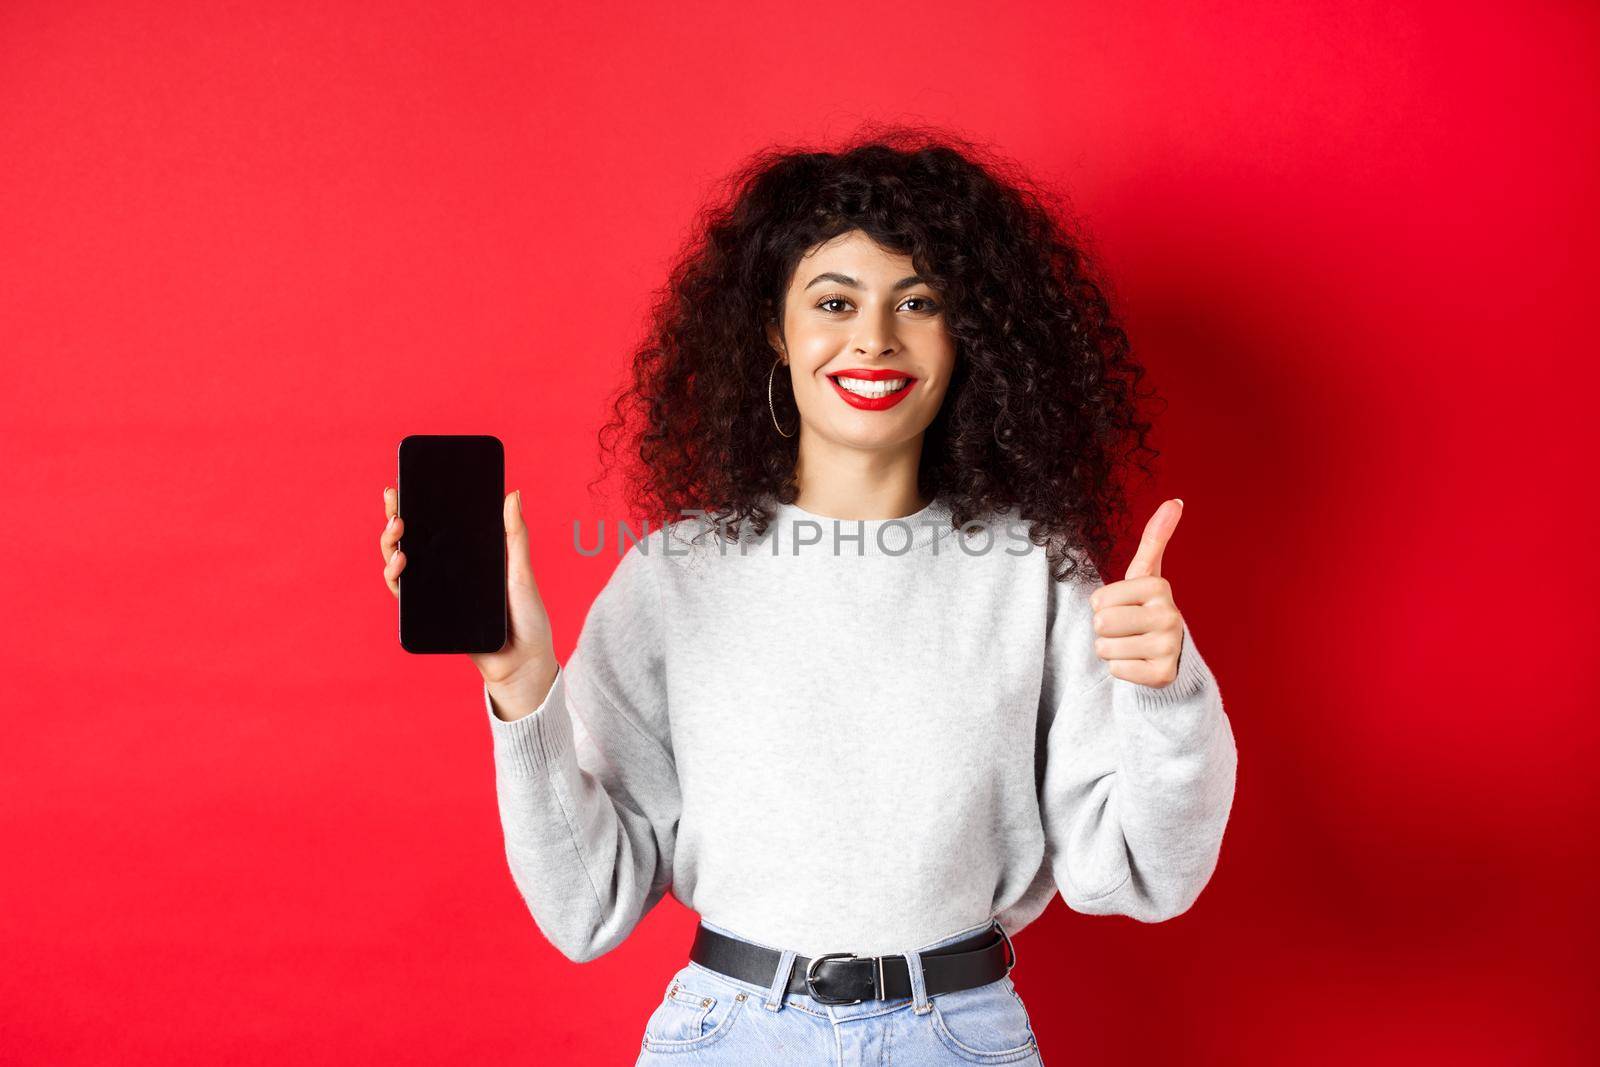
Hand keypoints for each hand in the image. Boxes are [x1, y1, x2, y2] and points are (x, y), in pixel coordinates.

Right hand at [381, 486, 557, 693]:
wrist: (522, 663)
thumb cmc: (527, 618)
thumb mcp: (522, 572)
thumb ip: (515, 536)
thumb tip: (512, 493)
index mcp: (470, 556)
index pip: (438, 526)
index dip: (417, 505)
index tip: (403, 486)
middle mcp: (449, 571)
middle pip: (414, 541)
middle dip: (396, 520)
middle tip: (395, 507)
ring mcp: (438, 592)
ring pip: (402, 564)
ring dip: (391, 545)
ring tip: (398, 532)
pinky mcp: (430, 614)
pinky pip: (405, 594)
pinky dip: (395, 577)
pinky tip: (400, 564)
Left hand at [1089, 498, 1186, 687]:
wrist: (1171, 654)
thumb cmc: (1148, 609)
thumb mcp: (1147, 574)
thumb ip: (1155, 538)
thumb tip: (1174, 500)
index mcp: (1159, 587)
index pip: (1098, 599)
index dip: (1104, 606)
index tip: (1127, 607)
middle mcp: (1169, 615)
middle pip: (1101, 624)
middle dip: (1105, 629)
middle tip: (1128, 628)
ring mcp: (1168, 646)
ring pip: (1105, 648)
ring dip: (1112, 649)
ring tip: (1132, 644)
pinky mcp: (1162, 675)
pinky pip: (1116, 670)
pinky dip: (1122, 669)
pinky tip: (1139, 662)